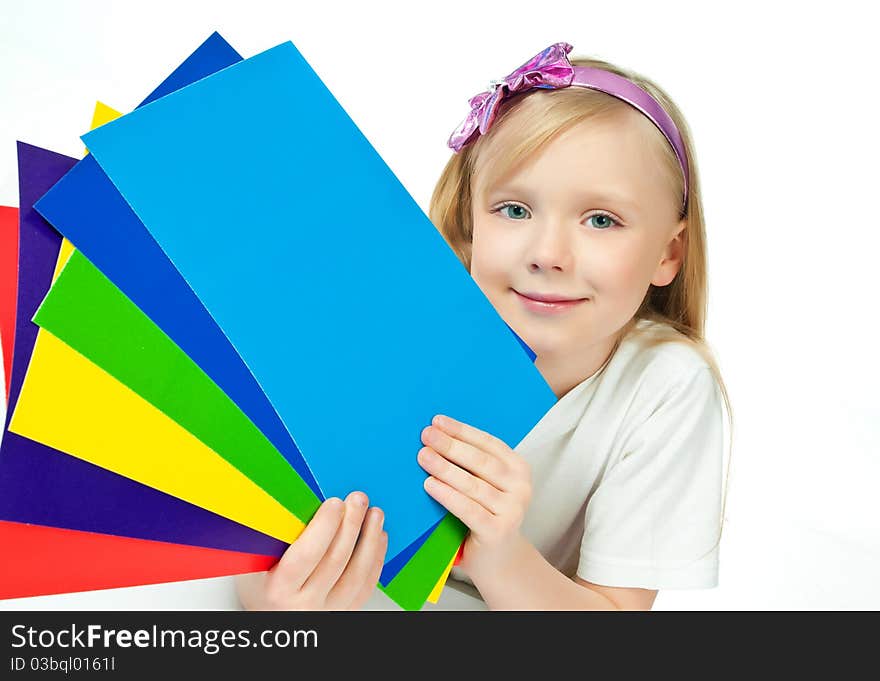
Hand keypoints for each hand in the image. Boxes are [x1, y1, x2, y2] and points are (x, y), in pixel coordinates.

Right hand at [235, 492, 386, 609]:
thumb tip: (295, 498)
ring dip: (370, 539)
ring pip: (357, 574)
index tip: (334, 502)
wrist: (274, 615)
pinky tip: (379, 538)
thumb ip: (277, 537)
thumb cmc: (265, 585)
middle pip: (335, 560)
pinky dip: (376, 559)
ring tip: (375, 514)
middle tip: (358, 499)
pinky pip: (366, 586)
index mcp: (280, 589)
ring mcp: (329, 610)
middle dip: (350, 524)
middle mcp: (305, 605)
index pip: (306, 555)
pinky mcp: (346, 612)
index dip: (323, 526)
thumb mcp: (259, 563)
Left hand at [417, 414, 531, 574]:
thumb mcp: (485, 485)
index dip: (462, 430)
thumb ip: (470, 465)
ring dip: (445, 468)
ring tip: (423, 456)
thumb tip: (436, 436)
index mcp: (519, 468)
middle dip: (451, 445)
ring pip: (473, 484)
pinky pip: (468, 509)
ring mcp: (512, 510)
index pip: (488, 443)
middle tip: (426, 435)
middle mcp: (521, 487)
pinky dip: (447, 495)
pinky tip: (430, 485)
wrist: (499, 560)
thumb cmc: (486, 515)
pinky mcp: (498, 531)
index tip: (437, 421)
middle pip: (480, 461)